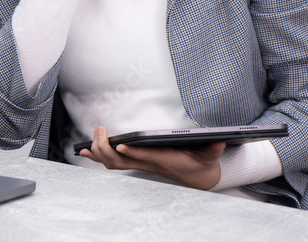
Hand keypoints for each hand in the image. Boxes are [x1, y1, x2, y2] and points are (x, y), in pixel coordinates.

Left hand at [79, 126, 224, 189]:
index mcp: (164, 160)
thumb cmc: (200, 163)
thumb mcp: (209, 155)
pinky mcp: (137, 163)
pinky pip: (112, 162)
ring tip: (87, 141)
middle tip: (100, 129)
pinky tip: (87, 151)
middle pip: (120, 161)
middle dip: (105, 148)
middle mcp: (148, 164)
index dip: (131, 151)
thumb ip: (213, 148)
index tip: (119, 143)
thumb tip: (220, 140)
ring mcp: (140, 165)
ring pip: (113, 164)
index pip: (145, 157)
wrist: (198, 177)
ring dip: (98, 153)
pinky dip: (98, 156)